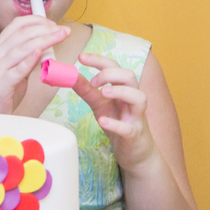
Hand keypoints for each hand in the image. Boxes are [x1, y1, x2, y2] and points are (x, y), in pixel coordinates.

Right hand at [0, 16, 70, 114]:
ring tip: (60, 36)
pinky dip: (29, 60)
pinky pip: (18, 70)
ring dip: (45, 40)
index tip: (53, 23)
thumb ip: (27, 57)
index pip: (17, 25)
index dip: (36, 21)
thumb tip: (46, 46)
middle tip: (63, 30)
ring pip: (22, 48)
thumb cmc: (2, 90)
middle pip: (22, 34)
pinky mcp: (2, 84)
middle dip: (45, 29)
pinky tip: (40, 52)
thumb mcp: (15, 69)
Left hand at [73, 53, 155, 173]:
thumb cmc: (119, 123)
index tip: (81, 57)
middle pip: (130, 76)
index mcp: (123, 88)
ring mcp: (136, 117)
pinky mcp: (135, 135)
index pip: (114, 67)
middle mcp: (133, 99)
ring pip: (139, 97)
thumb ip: (87, 91)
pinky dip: (116, 124)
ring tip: (103, 92)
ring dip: (121, 92)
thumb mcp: (99, 105)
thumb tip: (71, 76)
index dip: (98, 60)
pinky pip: (129, 128)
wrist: (134, 152)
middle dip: (110, 74)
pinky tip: (102, 121)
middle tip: (93, 81)